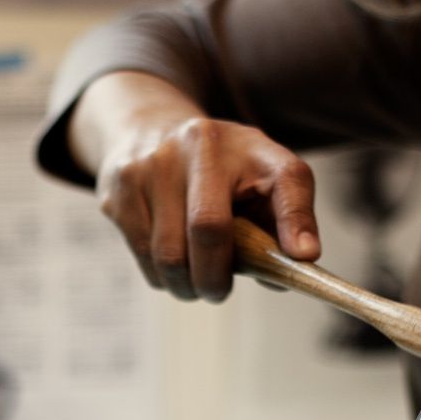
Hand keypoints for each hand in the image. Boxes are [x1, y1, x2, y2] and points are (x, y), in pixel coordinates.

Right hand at [69, 72, 319, 302]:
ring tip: (195, 278)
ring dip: (186, 284)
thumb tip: (303, 259)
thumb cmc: (222, 166)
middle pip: (208, 230)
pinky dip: (161, 275)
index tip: (302, 258)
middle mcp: (194, 144)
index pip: (283, 180)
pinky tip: (169, 261)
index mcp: (243, 141)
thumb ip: (289, 214)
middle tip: (218, 290)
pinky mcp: (118, 190)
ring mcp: (149, 165)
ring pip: (169, 256)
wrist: (147, 129)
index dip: (295, 220)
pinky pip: (143, 256)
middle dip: (215, 277)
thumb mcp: (263, 171)